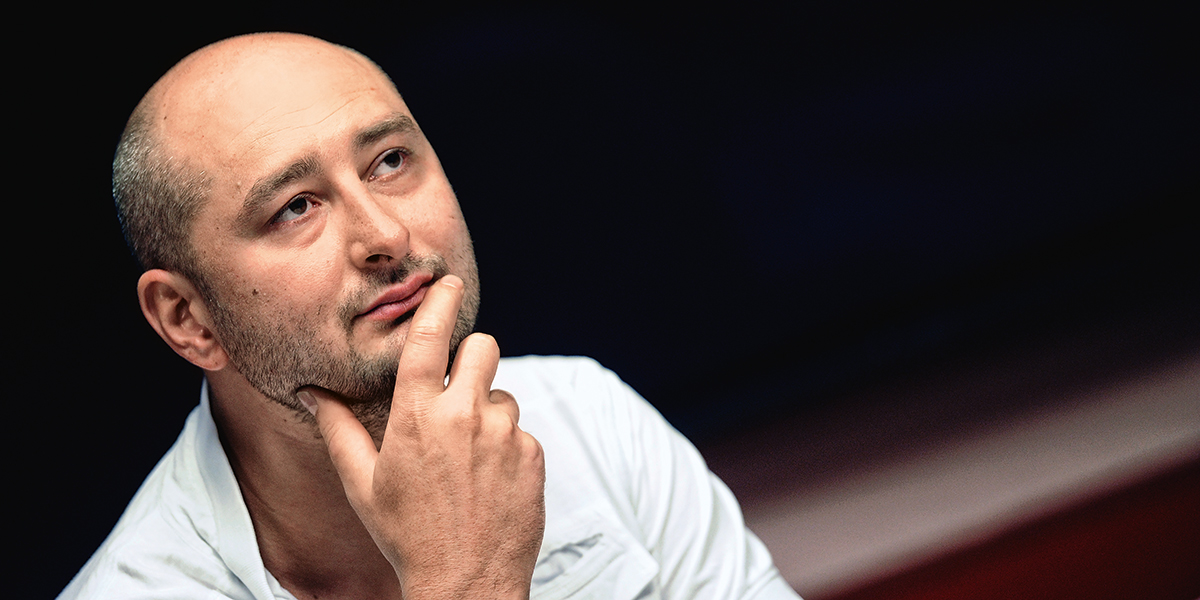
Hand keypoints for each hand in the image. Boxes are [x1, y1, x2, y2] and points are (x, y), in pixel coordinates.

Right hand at [299, 275, 545, 599]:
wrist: (466, 582)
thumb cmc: (406, 535)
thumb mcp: (363, 483)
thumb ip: (338, 429)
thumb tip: (312, 392)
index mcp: (417, 416)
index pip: (430, 336)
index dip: (440, 301)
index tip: (448, 282)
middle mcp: (464, 415)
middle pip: (482, 348)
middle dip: (471, 358)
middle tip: (457, 388)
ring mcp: (504, 434)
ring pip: (501, 394)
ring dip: (487, 413)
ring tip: (467, 459)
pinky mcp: (533, 454)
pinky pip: (520, 431)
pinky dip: (506, 446)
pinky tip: (489, 480)